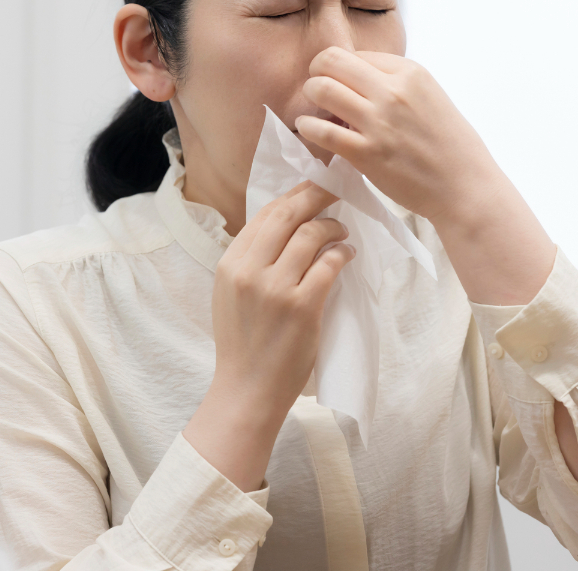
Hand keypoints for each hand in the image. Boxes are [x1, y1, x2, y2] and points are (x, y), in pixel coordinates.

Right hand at [183, 180, 355, 491]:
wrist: (246, 389)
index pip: (264, 214)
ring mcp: (276, 288)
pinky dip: (342, 253)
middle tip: (336, 191)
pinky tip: (348, 254)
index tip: (311, 189)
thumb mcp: (231, 293)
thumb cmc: (242, 342)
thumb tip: (286, 225)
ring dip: (333, 227)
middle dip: (315, 196)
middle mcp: (249, 270)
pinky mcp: (302, 307)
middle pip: (287, 215)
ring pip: (311, 235)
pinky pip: (329, 264)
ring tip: (342, 230)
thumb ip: (251, 260)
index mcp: (230, 263)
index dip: (292, 196)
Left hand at [295, 46, 507, 225]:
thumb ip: (394, 83)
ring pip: (322, 89)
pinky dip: (307, 126)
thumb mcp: (429, 96)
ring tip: (315, 109)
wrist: (464, 186)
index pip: (356, 54)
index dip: (342, 68)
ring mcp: (378, 121)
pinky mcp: (366, 153)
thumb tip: (355, 80)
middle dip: (317, 72)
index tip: (341, 84)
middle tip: (318, 89)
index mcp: (410, 72)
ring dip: (310, 96)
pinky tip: (308, 128)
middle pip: (331, 61)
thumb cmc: (450, 144)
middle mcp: (393, 91)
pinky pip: (321, 131)